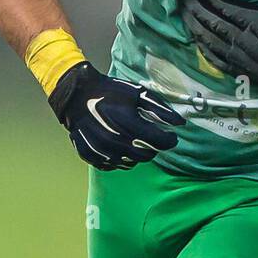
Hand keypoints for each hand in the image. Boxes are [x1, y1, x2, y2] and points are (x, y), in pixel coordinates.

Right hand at [48, 62, 182, 169]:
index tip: (171, 136)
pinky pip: (114, 165)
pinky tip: (120, 144)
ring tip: (134, 138)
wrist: (76, 95)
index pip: (160, 142)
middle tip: (151, 136)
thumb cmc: (110, 92)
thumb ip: (160, 109)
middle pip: (147, 155)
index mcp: (128, 123)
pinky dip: (121, 158)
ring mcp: (101, 150)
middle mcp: (115, 140)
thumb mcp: (138, 94)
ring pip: (131, 162)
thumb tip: (181, 123)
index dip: (170, 140)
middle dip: (154, 147)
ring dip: (138, 153)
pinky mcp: (91, 156)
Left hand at [179, 0, 257, 102]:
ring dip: (196, 27)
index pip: (227, 7)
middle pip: (214, 22)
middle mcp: (245, 40)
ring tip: (184, 16)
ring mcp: (242, 57)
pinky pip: (218, 60)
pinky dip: (205, 50)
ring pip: (212, 41)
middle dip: (197, 9)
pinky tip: (197, 42)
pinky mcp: (244, 71)